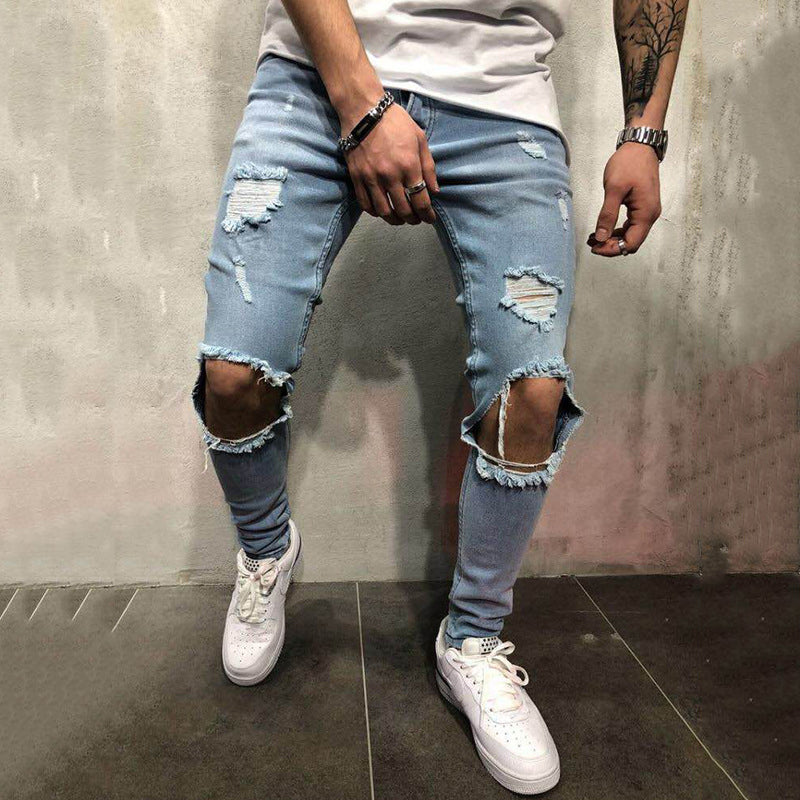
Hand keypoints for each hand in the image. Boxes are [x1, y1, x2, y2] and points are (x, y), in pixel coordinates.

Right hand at [341, 104, 438, 224]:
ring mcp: (371, 178)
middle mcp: (390, 175)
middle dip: (413, 219)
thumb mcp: (420, 139)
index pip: (421, 200)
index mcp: (409, 165)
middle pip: (403, 210)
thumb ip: (428, 167)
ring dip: (395, 220)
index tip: (430, 218)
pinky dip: (375, 213)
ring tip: (400, 219)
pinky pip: (366, 204)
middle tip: (417, 219)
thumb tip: (434, 191)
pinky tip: (382, 211)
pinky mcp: (357, 178)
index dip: (427, 214)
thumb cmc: (395, 122)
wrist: (363, 110)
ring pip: (384, 211)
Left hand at [587, 142, 661, 256]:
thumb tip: (602, 237)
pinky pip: (631, 226)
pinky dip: (617, 230)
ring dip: (613, 239)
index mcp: (646, 213)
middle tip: (593, 243)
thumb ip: (607, 215)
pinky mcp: (642, 206)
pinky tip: (603, 228)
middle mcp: (650, 215)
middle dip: (611, 246)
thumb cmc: (629, 163)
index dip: (612, 249)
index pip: (631, 243)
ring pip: (631, 235)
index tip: (596, 247)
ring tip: (595, 237)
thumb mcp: (614, 189)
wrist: (640, 146)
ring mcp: (647, 211)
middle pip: (632, 242)